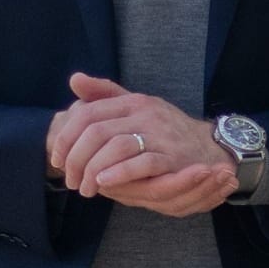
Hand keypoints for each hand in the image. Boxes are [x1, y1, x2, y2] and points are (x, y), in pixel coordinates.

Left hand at [47, 73, 236, 216]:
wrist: (210, 147)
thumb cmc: (167, 131)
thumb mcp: (136, 108)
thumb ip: (106, 96)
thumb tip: (74, 80)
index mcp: (132, 101)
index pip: (88, 113)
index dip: (67, 137)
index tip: (58, 159)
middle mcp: (144, 113)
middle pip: (96, 130)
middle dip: (77, 158)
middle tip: (70, 180)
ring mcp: (159, 134)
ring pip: (116, 146)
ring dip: (94, 169)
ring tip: (85, 187)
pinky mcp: (172, 156)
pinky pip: (142, 163)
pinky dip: (120, 173)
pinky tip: (105, 183)